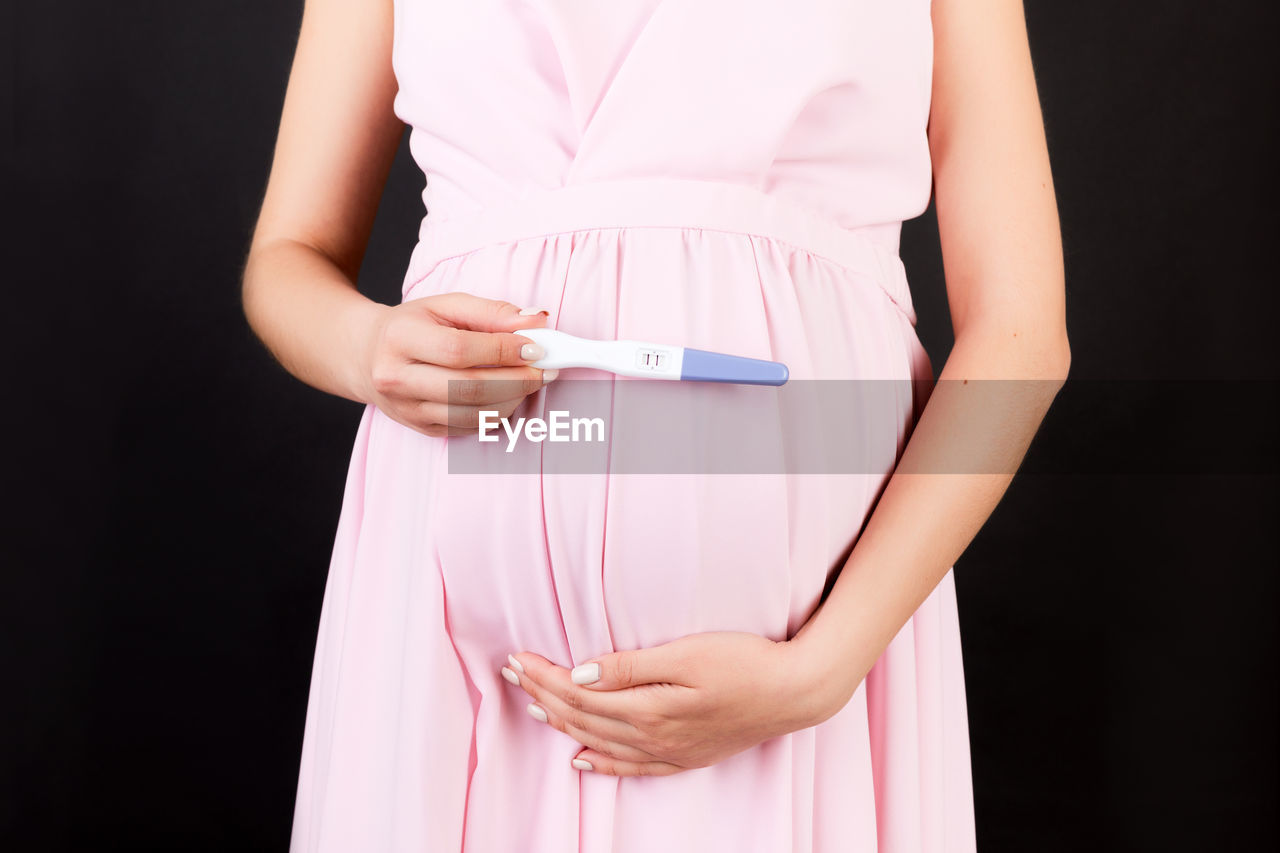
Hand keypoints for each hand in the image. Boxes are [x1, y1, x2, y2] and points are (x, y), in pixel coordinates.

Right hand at [359, 291, 556, 436]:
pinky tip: (511, 396)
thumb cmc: (414, 325)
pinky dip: (498, 414)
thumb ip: (492, 311)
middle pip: (467, 387)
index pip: (459, 349)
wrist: (368, 355)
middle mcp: (396, 378)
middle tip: (545, 369)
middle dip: (517, 380)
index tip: (535, 346)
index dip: (502, 350)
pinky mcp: (420, 428)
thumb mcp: (446, 306)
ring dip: (513, 400)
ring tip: (532, 381)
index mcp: (400, 338)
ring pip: (471, 413)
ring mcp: (407, 409)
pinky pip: (468, 427)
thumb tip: (538, 319)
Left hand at [504, 631, 844, 776]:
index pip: (579, 693)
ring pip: (599, 741)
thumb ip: (630, 667)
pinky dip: (601, 762)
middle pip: (582, 718)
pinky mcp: (685, 756)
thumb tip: (579, 673)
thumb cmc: (745, 662)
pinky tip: (581, 759)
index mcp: (648, 708)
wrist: (795, 692)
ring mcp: (669, 751)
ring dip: (561, 724)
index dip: (544, 676)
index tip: (518, 659)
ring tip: (532, 706)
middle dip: (542, 695)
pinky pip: (630, 767)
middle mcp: (652, 736)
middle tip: (511, 673)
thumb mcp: (686, 654)